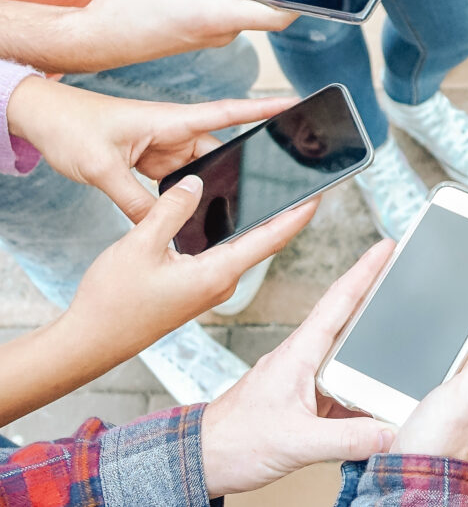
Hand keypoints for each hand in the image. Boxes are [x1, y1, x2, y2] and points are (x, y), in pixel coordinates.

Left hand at [8, 79, 297, 222]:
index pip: (228, 114)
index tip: (294, 106)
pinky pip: (177, 181)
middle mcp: (174, 133)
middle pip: (217, 155)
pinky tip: (182, 217)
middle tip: (254, 200)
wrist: (41, 118)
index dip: (263, 110)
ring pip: (198, 173)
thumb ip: (134, 201)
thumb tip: (161, 226)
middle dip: (234, 175)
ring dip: (203, 191)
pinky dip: (181, 198)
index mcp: (171, 121)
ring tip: (214, 216)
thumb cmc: (71, 127)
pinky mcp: (151, 161)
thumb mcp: (101, 168)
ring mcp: (163, 147)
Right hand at [68, 175, 315, 357]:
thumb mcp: (139, 244)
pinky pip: (223, 257)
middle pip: (262, 243)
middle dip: (284, 215)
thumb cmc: (111, 303)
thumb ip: (171, 210)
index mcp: (216, 274)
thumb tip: (196, 184)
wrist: (88, 343)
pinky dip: (232, 236)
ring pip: (242, 250)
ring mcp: (209, 289)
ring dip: (257, 224)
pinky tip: (227, 218)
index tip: (320, 194)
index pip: (270, 239)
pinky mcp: (195, 291)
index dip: (297, 215)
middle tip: (302, 185)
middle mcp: (220, 284)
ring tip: (271, 193)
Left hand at [201, 242, 398, 497]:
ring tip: (401, 328)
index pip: (339, 301)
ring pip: (347, 351)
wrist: (203, 460)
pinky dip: (364, 384)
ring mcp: (303, 377)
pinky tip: (379, 393)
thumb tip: (391, 434)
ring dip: (372, 339)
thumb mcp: (297, 443)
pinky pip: (343, 383)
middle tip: (402, 271)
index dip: (365, 270)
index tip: (386, 247)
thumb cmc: (234, 442)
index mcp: (299, 354)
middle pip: (347, 316)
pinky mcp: (305, 397)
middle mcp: (302, 358)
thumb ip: (348, 439)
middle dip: (375, 290)